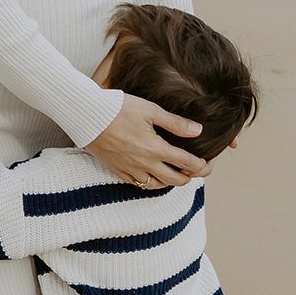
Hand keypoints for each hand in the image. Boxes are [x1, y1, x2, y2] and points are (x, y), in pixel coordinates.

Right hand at [85, 93, 211, 187]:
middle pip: (176, 180)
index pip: (187, 163)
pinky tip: (154, 173)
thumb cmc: (118, 108)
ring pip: (158, 186)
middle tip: (197, 169)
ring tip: (176, 170)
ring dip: (171, 180)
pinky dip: (151, 182)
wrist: (87, 116)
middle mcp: (145, 164)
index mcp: (155, 149)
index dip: (202, 165)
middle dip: (190, 176)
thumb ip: (175, 123)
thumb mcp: (150, 110)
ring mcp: (130, 170)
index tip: (208, 162)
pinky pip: (139, 184)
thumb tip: (198, 131)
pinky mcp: (118, 171)